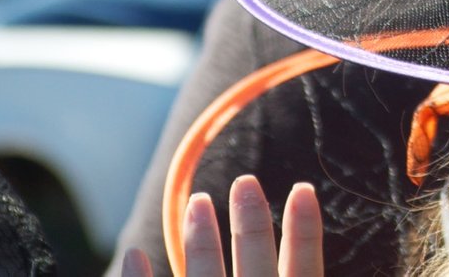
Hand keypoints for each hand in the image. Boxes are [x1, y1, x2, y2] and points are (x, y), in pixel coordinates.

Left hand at [176, 176, 323, 276]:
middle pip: (257, 271)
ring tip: (199, 201)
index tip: (303, 190)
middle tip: (244, 181)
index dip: (304, 233)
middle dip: (251, 227)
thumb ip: (287, 272)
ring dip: (201, 243)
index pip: (305, 271)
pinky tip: (139, 251)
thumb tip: (309, 266)